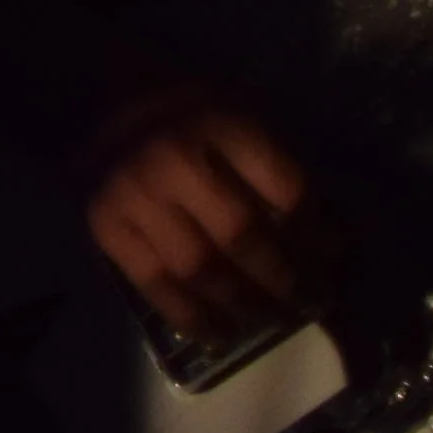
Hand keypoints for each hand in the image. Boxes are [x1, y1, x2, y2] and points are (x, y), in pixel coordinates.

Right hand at [74, 77, 327, 359]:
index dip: (321, 234)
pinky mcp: (105, 225)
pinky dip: (191, 317)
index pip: (287, 193)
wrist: (94, 98)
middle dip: (288, 279)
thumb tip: (329, 239)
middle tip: (314, 302)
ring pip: (202, 269)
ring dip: (246, 305)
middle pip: (245, 236)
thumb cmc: (184, 113)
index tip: (337, 259)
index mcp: (219, 125)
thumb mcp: (238, 116)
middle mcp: (175, 161)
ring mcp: (135, 196)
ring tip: (272, 318)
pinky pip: (155, 284)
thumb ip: (274, 170)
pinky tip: (219, 334)